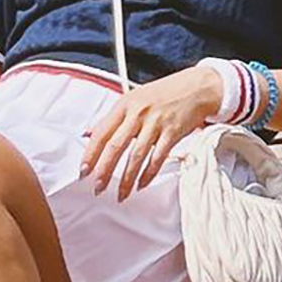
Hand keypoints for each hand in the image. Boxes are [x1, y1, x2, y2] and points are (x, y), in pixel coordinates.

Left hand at [80, 64, 220, 200]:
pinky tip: (141, 184)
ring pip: (136, 156)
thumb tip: (89, 133)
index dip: (91, 154)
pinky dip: (148, 174)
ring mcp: (156, 122)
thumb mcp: (134, 98)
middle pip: (116, 146)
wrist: (198, 87)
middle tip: (97, 188)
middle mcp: (138, 113)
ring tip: (120, 194)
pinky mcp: (172, 132)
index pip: (102, 132)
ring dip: (126, 179)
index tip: (84, 171)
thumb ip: (113, 117)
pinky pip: (158, 158)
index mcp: (124, 104)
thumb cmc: (165, 93)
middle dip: (105, 171)